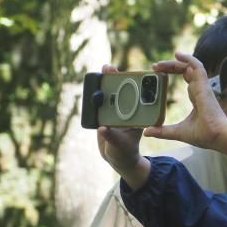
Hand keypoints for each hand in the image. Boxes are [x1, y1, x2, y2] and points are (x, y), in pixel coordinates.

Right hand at [95, 64, 150, 188]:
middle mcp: (126, 112)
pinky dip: (94, 96)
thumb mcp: (120, 144)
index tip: (131, 75)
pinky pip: (97, 104)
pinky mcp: (103, 115)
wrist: (117, 157)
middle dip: (114, 79)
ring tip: (102, 70)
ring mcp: (114, 112)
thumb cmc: (125, 151)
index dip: (133, 85)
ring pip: (108, 96)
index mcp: (135, 116)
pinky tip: (91, 85)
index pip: (135, 98)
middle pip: (120, 92)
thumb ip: (112, 137)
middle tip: (109, 68)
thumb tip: (103, 128)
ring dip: (103, 83)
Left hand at [150, 52, 226, 154]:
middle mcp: (200, 91)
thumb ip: (163, 131)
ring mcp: (203, 87)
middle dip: (171, 66)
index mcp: (197, 99)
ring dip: (175, 62)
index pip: (187, 81)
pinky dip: (189, 58)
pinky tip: (177, 54)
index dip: (174, 74)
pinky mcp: (204, 85)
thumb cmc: (205, 135)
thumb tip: (147, 132)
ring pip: (190, 67)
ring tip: (159, 63)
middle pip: (186, 71)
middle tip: (154, 67)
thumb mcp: (178, 131)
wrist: (217, 136)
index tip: (159, 74)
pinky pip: (197, 66)